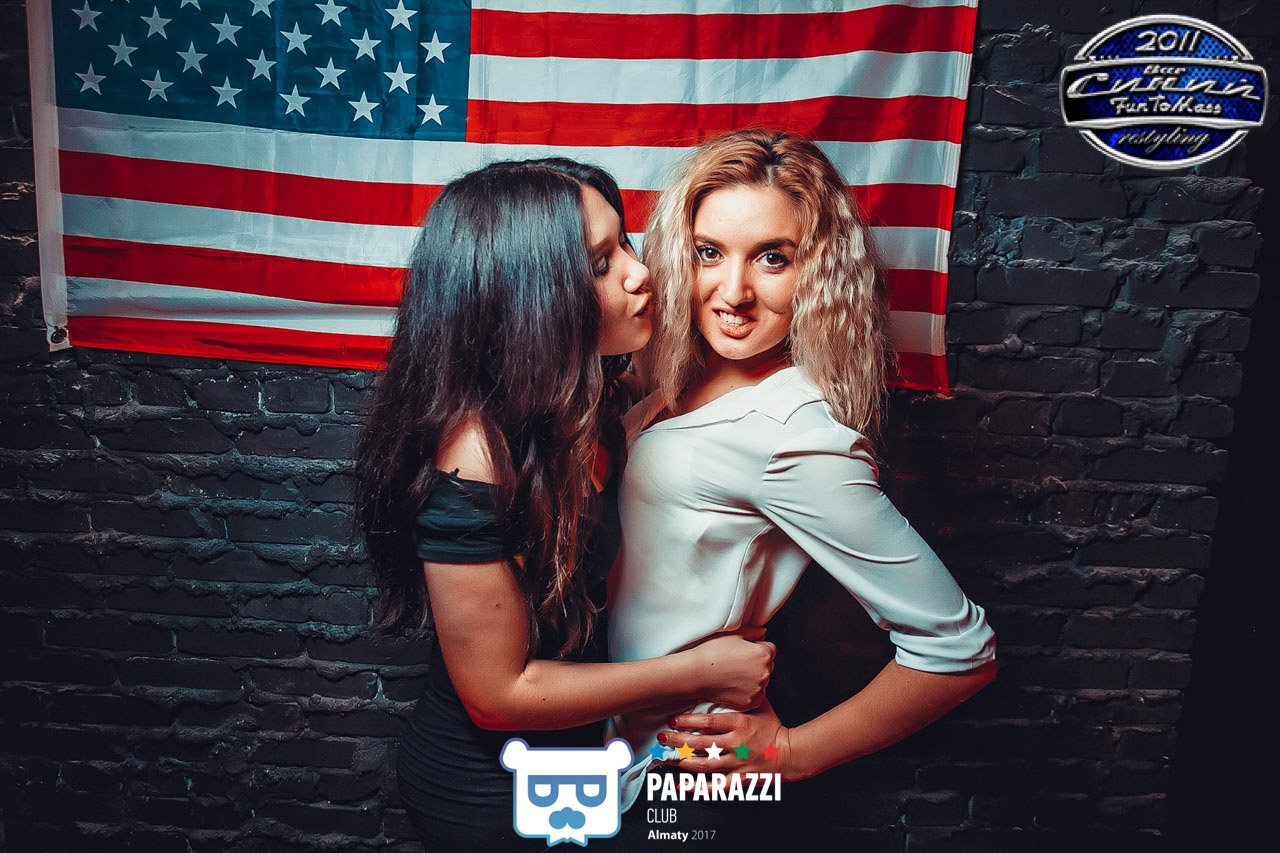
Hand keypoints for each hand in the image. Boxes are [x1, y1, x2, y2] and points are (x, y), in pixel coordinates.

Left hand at [656, 697, 809, 781]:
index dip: (688, 721)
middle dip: (679, 740)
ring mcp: (737, 762)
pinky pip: (716, 785)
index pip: (708, 722)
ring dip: (684, 761)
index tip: (672, 719)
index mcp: (739, 724)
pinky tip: (683, 786)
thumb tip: (733, 676)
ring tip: (667, 757)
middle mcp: (736, 743)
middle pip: (701, 743)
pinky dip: (698, 788)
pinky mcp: (739, 778)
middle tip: (662, 737)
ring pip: (705, 764)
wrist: (791, 753)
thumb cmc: (774, 728)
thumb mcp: (761, 706)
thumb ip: (744, 695)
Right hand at [688, 627, 774, 710]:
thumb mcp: (733, 634)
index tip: (744, 650)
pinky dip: (748, 691)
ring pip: (762, 680)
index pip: (770, 648)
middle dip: (757, 663)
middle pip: (768, 665)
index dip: (757, 647)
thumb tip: (763, 632)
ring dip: (753, 677)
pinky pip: (756, 695)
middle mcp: (765, 673)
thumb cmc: (712, 652)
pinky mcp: (751, 702)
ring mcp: (758, 689)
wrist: (697, 673)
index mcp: (763, 654)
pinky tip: (734, 685)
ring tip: (733, 673)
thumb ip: (753, 631)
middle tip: (737, 662)